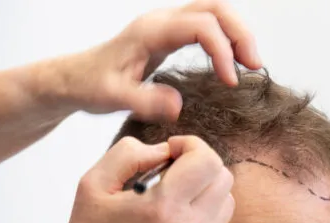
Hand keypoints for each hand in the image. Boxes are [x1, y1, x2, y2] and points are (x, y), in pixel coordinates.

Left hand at [35, 0, 261, 120]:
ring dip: (237, 34)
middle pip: (216, 8)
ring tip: (250, 66)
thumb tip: (178, 107)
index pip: (201, 25)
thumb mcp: (113, 98)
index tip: (230, 82)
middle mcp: (162, 21)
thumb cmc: (91, 86)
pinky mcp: (169, 35)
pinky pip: (206, 26)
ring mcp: (166, 25)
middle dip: (241, 33)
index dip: (222, 51)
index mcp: (151, 30)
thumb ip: (144, 101)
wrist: (75, 79)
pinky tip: (230, 65)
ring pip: (214, 12)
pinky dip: (225, 40)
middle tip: (254, 66)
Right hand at [57, 135, 234, 222]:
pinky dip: (201, 217)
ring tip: (175, 198)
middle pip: (223, 178)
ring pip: (226, 203)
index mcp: (162, 207)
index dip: (191, 145)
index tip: (171, 151)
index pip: (206, 160)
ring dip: (205, 190)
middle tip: (173, 172)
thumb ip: (129, 154)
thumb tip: (165, 151)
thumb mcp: (92, 184)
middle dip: (200, 165)